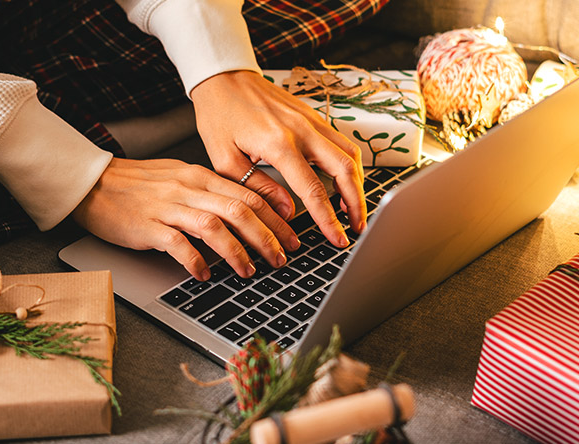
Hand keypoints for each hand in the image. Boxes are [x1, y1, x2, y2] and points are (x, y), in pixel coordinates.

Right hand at [71, 158, 299, 279]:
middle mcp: (190, 189)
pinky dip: (196, 261)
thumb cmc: (139, 184)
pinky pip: (178, 244)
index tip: (293, 236)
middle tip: (282, 258)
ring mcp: (169, 206)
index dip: (277, 217)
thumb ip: (213, 194)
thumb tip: (247, 214)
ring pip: (215, 226)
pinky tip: (205, 274)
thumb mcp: (182, 179)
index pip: (250, 195)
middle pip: (241, 211)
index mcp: (202, 177)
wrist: (94, 183)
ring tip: (250, 271)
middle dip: (268, 237)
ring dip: (238, 252)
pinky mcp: (148, 226)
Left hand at [191, 70, 366, 248]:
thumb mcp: (225, 159)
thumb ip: (258, 188)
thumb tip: (287, 212)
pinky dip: (351, 165)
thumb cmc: (219, 114)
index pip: (313, 190)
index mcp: (278, 143)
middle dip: (357, 204)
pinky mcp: (314, 116)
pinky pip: (343, 142)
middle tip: (357, 227)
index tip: (337, 238)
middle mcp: (302, 129)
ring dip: (359, 184)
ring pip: (351, 155)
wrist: (223, 77)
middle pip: (346, 171)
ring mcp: (312, 120)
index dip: (328, 219)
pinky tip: (346, 182)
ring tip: (355, 210)